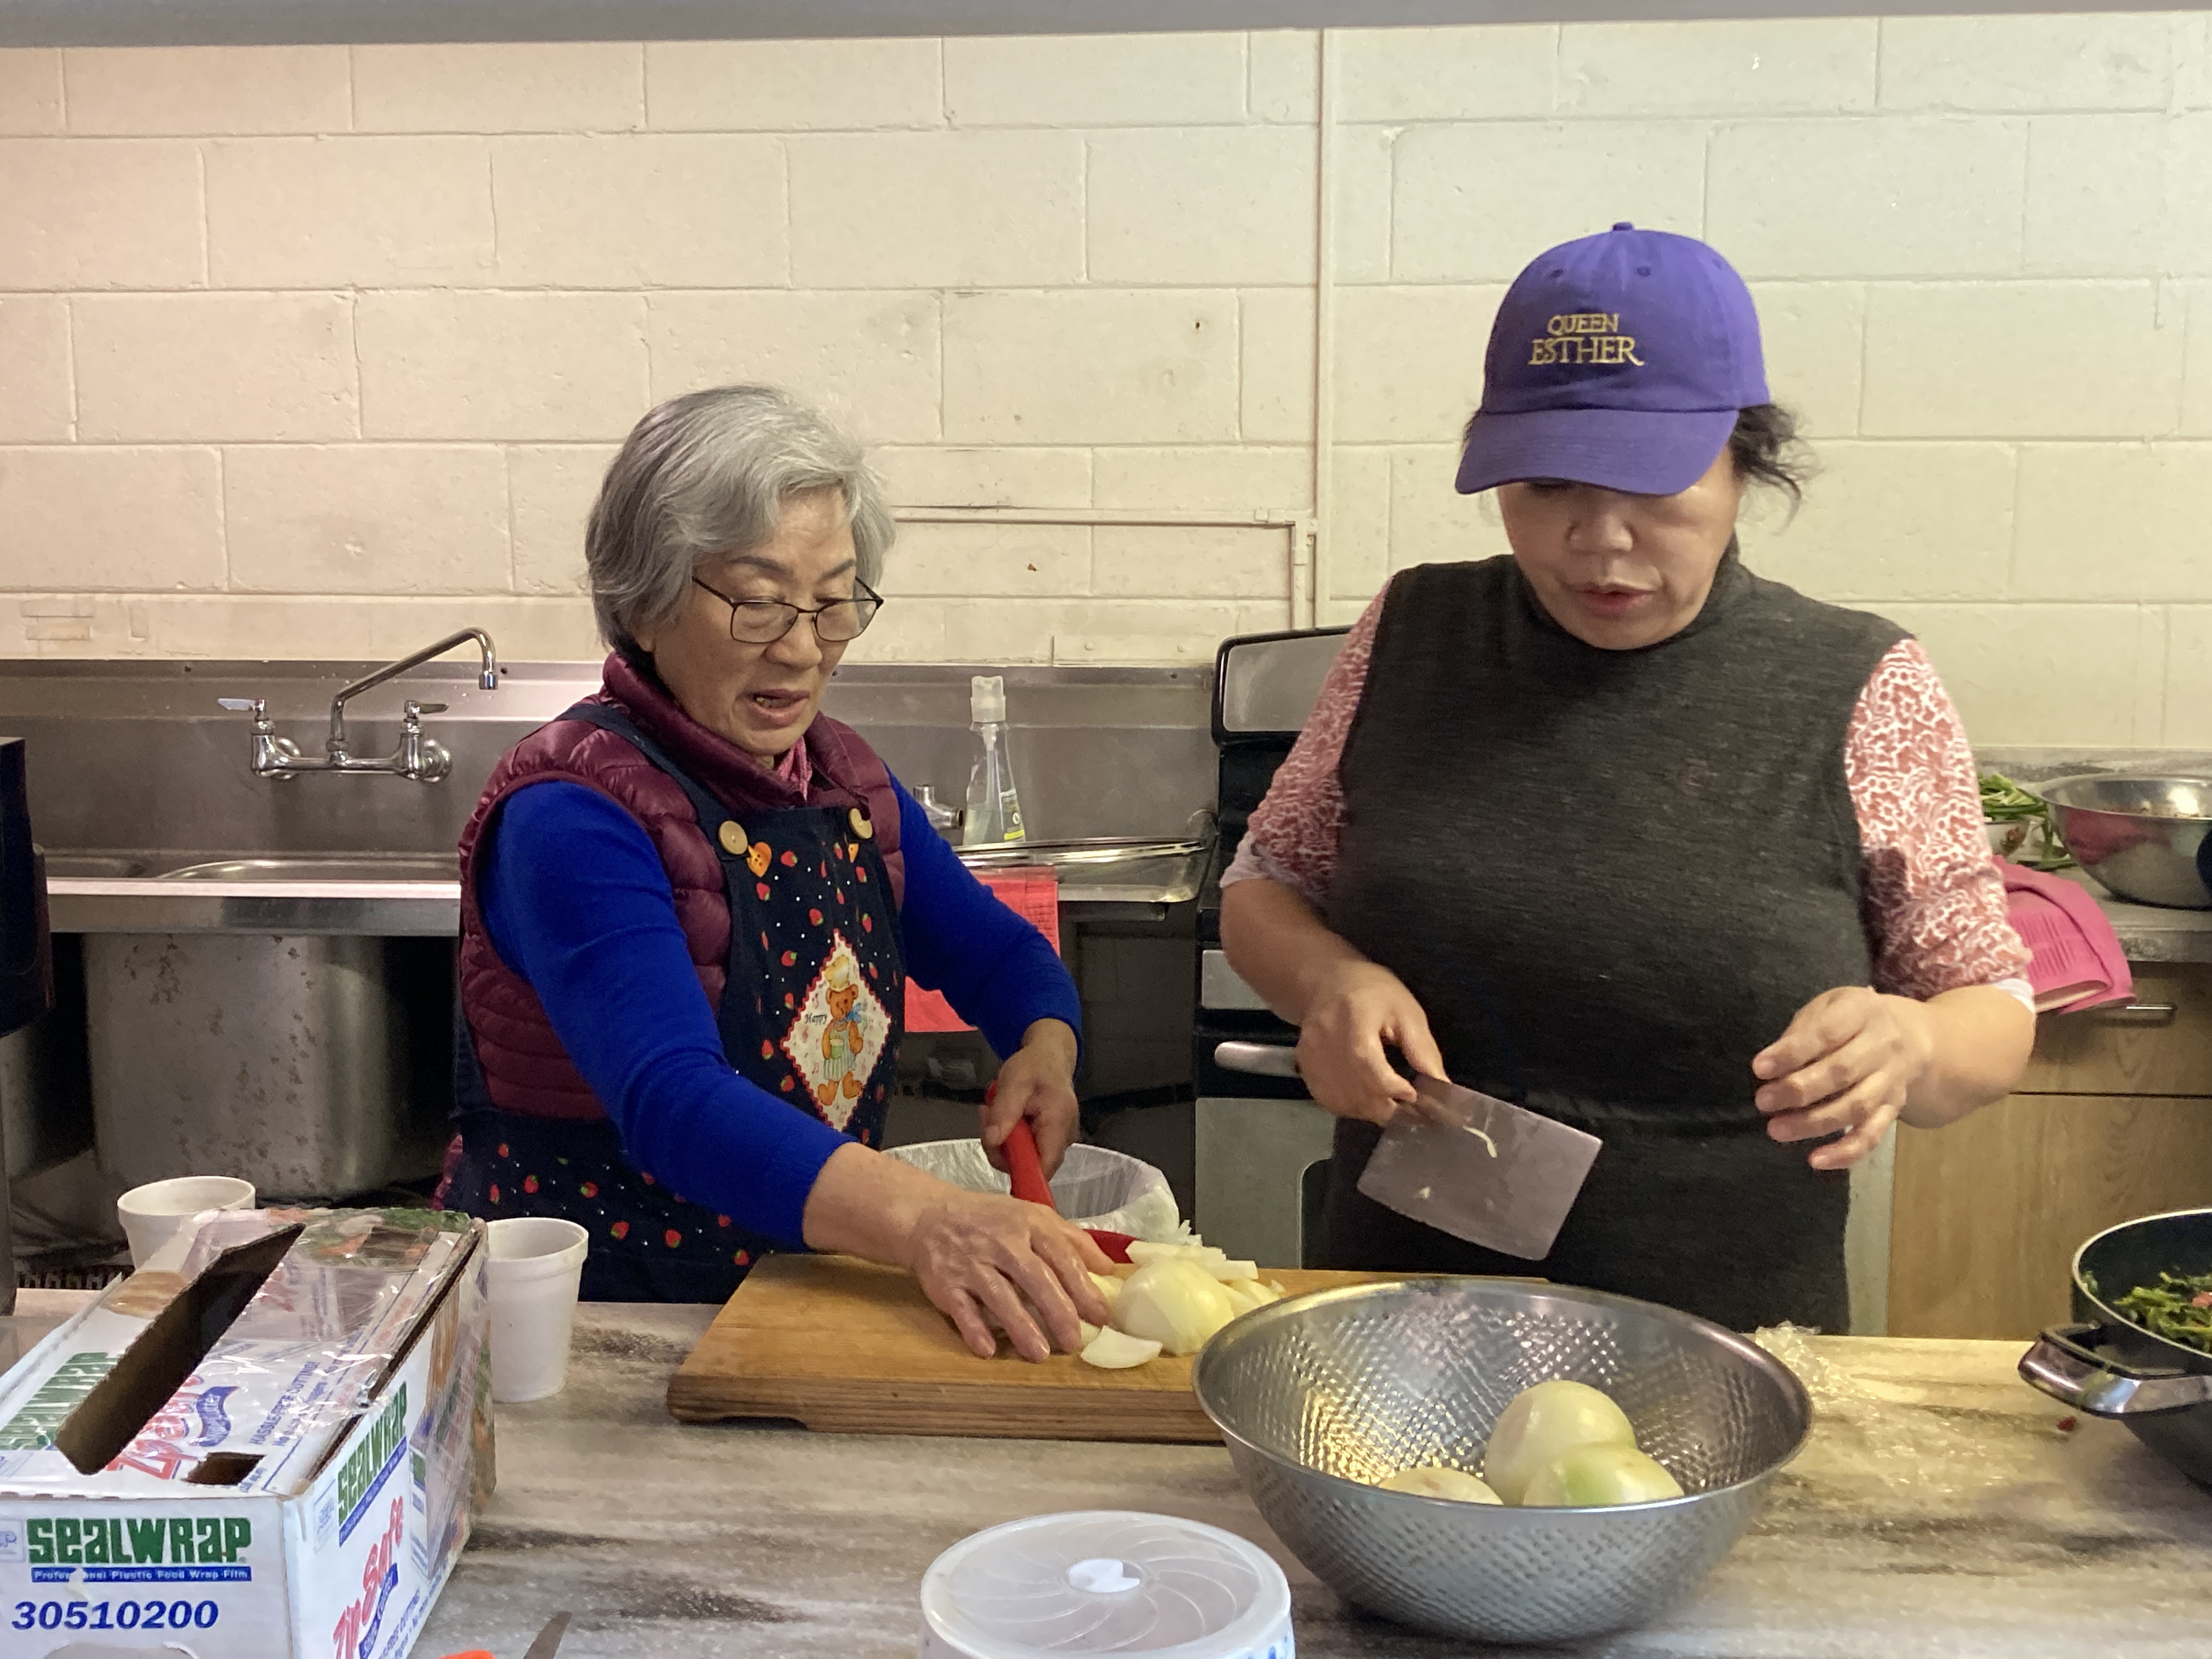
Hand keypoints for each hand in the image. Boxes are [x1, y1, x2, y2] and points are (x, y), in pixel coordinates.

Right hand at [902, 1188, 1110, 1361]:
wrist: (930, 1217)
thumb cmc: (991, 1221)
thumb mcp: (1034, 1217)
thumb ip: (1072, 1240)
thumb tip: (1109, 1268)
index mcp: (1029, 1224)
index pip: (1061, 1256)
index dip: (1082, 1287)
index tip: (1100, 1315)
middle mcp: (1001, 1243)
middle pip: (1034, 1278)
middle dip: (1057, 1311)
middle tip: (1074, 1341)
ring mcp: (972, 1264)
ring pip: (999, 1296)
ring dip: (1020, 1326)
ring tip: (1040, 1353)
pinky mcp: (946, 1284)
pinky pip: (961, 1309)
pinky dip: (973, 1329)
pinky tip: (988, 1350)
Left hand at [981, 1019, 1080, 1178]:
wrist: (1048, 1056)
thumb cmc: (1035, 1065)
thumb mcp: (1014, 1081)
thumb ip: (1004, 1112)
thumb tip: (993, 1141)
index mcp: (1059, 1123)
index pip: (1044, 1167)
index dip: (1020, 1174)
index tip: (995, 1152)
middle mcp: (1063, 1138)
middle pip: (1030, 1166)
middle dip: (1002, 1148)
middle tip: (988, 1116)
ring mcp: (1057, 1141)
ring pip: (1023, 1160)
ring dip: (1002, 1141)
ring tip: (995, 1111)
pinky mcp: (1048, 1141)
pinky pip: (1025, 1151)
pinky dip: (1009, 1138)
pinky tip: (1004, 1117)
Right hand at [1294, 960, 1445, 1125]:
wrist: (1329, 982)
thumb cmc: (1375, 992)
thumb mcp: (1407, 1013)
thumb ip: (1423, 1051)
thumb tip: (1442, 1087)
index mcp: (1353, 1016)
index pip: (1366, 1063)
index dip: (1391, 1087)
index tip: (1413, 1095)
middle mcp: (1324, 1037)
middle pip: (1353, 1088)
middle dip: (1386, 1107)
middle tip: (1409, 1108)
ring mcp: (1310, 1054)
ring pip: (1341, 1100)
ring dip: (1370, 1111)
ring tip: (1391, 1104)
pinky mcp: (1304, 1066)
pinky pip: (1329, 1100)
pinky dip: (1351, 1108)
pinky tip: (1368, 1101)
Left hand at [1753, 987, 1935, 1170]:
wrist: (1914, 1037)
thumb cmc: (1853, 1020)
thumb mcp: (1830, 1006)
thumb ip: (1803, 1030)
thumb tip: (1773, 1064)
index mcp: (1862, 1012)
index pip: (1826, 1033)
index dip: (1792, 1052)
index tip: (1759, 1068)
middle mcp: (1882, 1047)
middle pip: (1841, 1072)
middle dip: (1799, 1090)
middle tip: (1763, 1102)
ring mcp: (1891, 1081)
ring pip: (1856, 1107)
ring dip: (1814, 1123)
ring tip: (1777, 1130)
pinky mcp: (1893, 1109)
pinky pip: (1873, 1135)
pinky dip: (1846, 1152)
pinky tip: (1816, 1160)